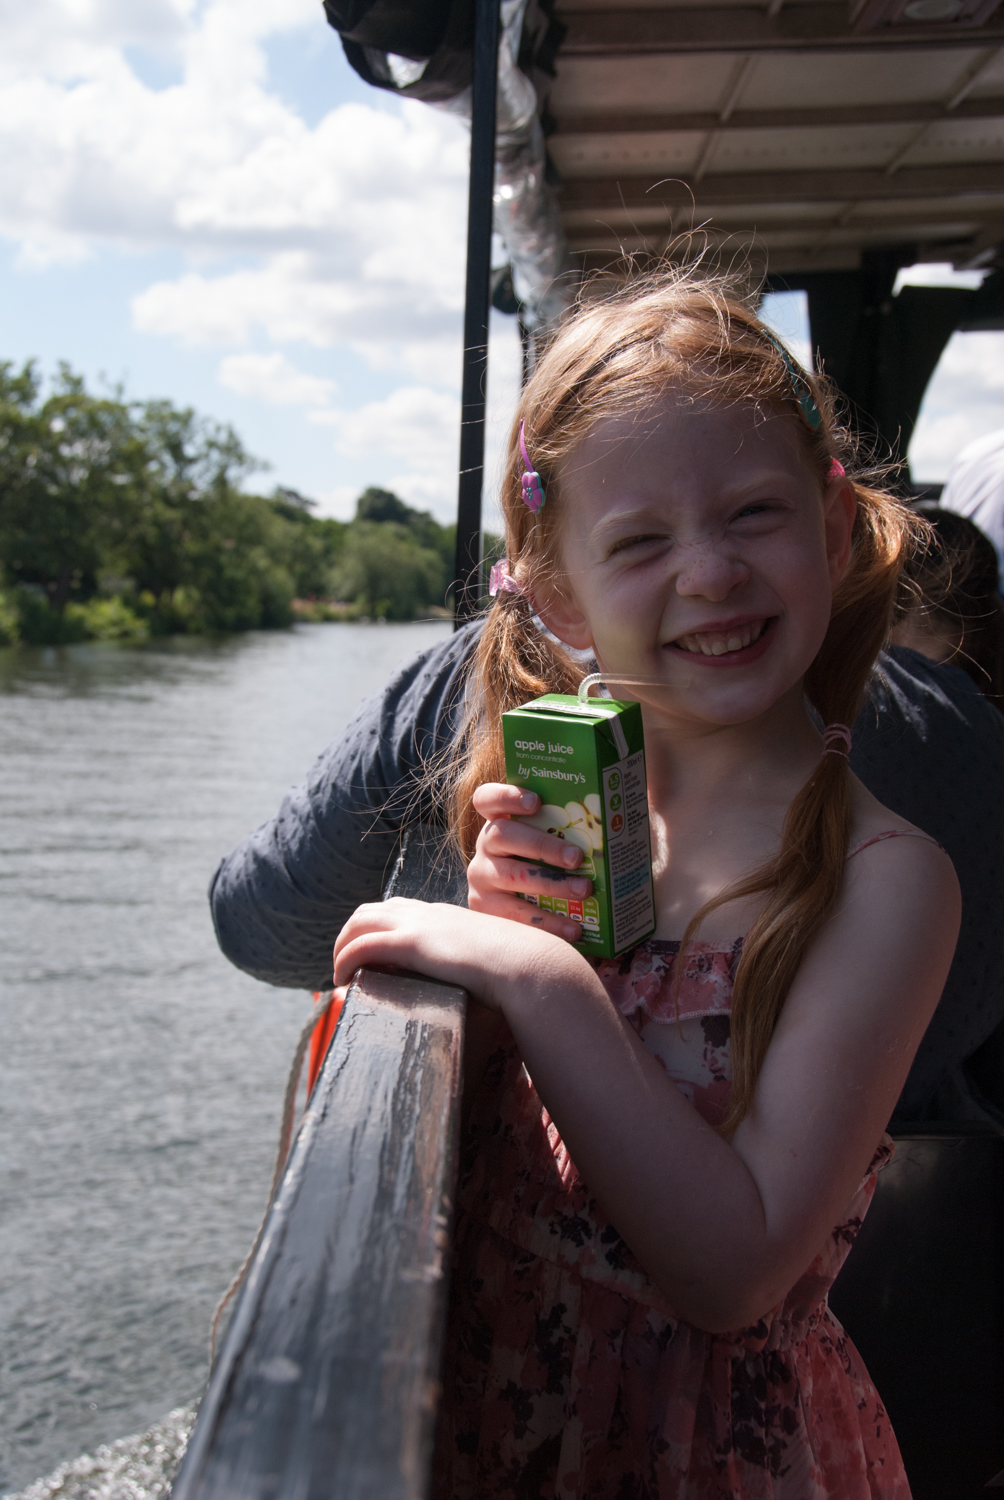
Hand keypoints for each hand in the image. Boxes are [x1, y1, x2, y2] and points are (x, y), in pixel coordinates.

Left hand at [333, 896, 584, 1012]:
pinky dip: (346, 959)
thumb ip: (482, 964)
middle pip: (372, 910)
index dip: (379, 928)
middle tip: (345, 963)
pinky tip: (342, 980)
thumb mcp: (495, 960)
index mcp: (447, 916)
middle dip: (351, 933)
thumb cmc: (521, 969)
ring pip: (360, 922)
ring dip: (342, 945)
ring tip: (339, 974)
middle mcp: (429, 914)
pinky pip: (363, 946)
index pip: (400, 910)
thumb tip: (487, 986)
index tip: (371, 954)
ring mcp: (419, 925)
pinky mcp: (412, 944)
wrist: (528, 964)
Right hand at [467, 783, 592, 941]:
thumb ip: (564, 829)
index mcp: (498, 820)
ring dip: (551, 883)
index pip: (488, 798)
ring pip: (511, 875)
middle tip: (576, 857)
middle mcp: (485, 845)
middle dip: (543, 845)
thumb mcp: (548, 842)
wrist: (509, 919)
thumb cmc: (545, 863)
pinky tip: (573, 928)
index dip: (508, 796)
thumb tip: (613, 820)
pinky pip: (515, 915)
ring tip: (583, 890)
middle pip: (503, 834)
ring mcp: (481, 876)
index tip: (536, 802)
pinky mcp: (484, 909)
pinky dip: (547, 922)